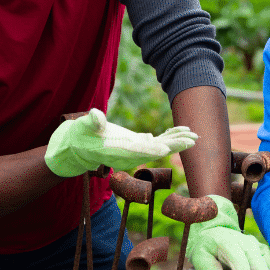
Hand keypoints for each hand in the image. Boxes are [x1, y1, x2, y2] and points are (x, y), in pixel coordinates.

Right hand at [44, 108, 196, 176]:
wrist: (76, 147)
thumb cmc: (78, 136)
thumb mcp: (82, 128)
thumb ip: (90, 123)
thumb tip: (95, 115)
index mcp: (120, 150)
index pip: (141, 151)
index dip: (157, 149)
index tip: (171, 148)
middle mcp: (131, 153)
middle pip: (157, 150)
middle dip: (175, 145)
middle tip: (193, 140)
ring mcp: (134, 149)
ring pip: (159, 146)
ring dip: (176, 141)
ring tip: (193, 136)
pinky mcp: (136, 143)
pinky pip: (156, 142)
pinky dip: (168, 136)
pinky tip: (180, 131)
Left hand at [187, 195, 269, 269]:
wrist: (215, 232)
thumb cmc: (207, 248)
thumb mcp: (198, 256)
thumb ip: (206, 267)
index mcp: (228, 243)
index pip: (238, 260)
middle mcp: (244, 242)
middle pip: (256, 259)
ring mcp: (255, 244)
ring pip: (267, 257)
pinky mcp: (261, 248)